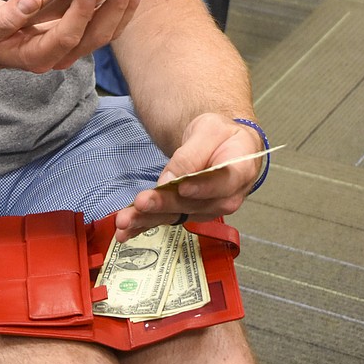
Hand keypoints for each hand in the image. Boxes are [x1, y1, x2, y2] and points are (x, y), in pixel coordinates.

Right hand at [0, 0, 142, 74]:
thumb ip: (4, 17)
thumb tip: (32, 1)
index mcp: (35, 56)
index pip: (67, 36)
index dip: (81, 12)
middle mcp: (59, 57)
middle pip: (96, 36)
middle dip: (114, 6)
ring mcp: (71, 49)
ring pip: (106, 33)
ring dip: (124, 5)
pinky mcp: (78, 38)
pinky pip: (106, 26)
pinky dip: (119, 6)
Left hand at [113, 112, 264, 241]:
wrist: (226, 148)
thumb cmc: (222, 137)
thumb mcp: (210, 131)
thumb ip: (192, 155)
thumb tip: (170, 180)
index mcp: (239, 172)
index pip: (220, 183)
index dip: (201, 188)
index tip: (182, 188)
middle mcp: (224, 199)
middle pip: (192, 204)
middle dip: (163, 205)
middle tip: (141, 203)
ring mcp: (206, 209)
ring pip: (175, 215)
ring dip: (147, 220)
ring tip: (124, 221)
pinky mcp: (188, 212)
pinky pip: (166, 218)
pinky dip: (144, 225)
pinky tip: (126, 231)